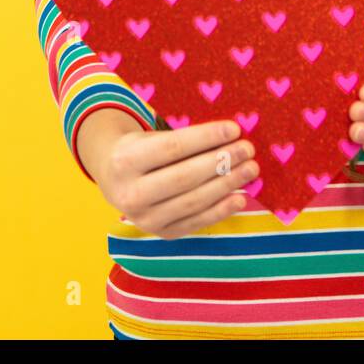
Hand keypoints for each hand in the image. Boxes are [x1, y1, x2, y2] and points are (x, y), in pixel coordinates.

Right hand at [92, 119, 258, 239]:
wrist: (113, 181)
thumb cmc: (141, 152)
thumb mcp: (151, 138)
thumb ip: (184, 142)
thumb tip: (230, 139)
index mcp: (125, 161)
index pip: (173, 148)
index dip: (206, 138)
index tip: (234, 129)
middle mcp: (131, 194)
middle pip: (185, 177)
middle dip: (221, 162)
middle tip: (247, 149)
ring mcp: (146, 219)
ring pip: (193, 202)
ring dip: (227, 185)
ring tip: (250, 170)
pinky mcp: (162, 234)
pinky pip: (197, 222)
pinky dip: (221, 211)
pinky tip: (240, 197)